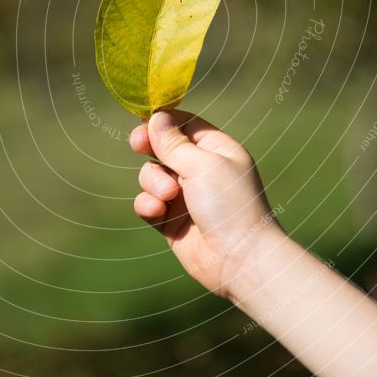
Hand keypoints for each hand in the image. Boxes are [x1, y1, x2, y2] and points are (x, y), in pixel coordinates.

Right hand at [129, 110, 281, 300]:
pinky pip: (148, 203)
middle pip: (163, 147)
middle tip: (137, 144)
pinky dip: (148, 204)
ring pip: (151, 175)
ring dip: (153, 181)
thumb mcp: (203, 165)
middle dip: (149, 146)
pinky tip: (156, 211)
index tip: (144, 121)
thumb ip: (174, 143)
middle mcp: (200, 170)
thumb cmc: (229, 205)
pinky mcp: (170, 220)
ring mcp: (184, 196)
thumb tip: (156, 117)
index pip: (185, 125)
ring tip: (168, 195)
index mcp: (216, 150)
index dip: (163, 121)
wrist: (239, 259)